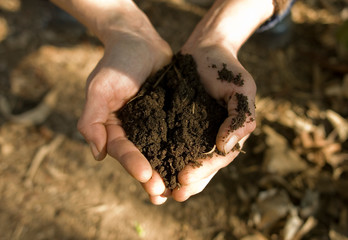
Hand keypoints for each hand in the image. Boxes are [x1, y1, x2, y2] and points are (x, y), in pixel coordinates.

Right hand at [75, 2, 172, 203]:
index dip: (133, 164)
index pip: (123, 150)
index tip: (146, 176)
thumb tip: (97, 154)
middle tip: (162, 193)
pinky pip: (176, 135)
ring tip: (178, 190)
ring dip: (167, 171)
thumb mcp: (99, 88)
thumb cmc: (117, 62)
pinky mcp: (169, 116)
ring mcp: (152, 124)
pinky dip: (181, 151)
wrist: (140, 40)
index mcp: (114, 127)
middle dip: (151, 176)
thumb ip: (92, 120)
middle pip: (142, 157)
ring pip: (160, 152)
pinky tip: (192, 163)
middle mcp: (133, 130)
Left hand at [167, 0, 273, 201]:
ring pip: (185, 160)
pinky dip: (161, 156)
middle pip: (202, 166)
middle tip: (173, 195)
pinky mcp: (176, 123)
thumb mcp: (242, 89)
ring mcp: (194, 132)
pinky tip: (150, 167)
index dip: (204, 170)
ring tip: (160, 192)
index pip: (219, 158)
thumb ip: (241, 117)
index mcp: (229, 134)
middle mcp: (211, 137)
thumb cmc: (226, 69)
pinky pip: (169, 142)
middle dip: (189, 182)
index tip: (185, 179)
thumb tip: (225, 146)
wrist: (204, 50)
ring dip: (174, 177)